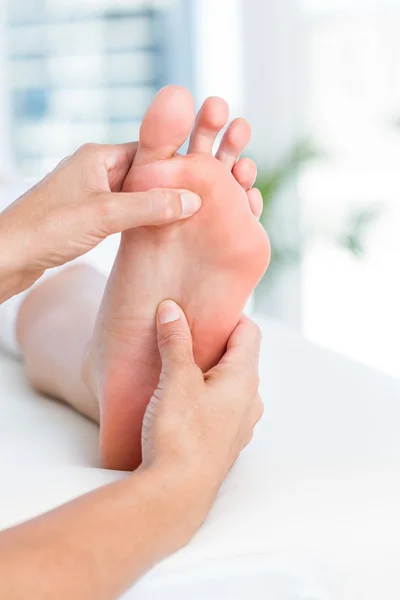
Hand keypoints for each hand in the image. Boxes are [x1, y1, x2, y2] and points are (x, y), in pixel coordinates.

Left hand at [0, 143, 200, 298]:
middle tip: (195, 206)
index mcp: (97, 156)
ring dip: (150, 208)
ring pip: (130, 195)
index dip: (174, 167)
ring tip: (178, 223)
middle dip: (165, 189)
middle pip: (141, 173)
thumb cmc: (48, 229)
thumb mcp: (106, 215)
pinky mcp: (81, 214)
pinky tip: (148, 235)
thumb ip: (150, 207)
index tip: (201, 183)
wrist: (7, 256)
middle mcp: (92, 169)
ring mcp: (86, 192)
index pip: (148, 152)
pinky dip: (134, 221)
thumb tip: (192, 200)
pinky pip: (118, 212)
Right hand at [142, 300, 262, 532]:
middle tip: (184, 338)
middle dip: (214, 345)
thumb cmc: (179, 434)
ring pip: (231, 385)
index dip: (228, 317)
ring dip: (210, 373)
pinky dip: (207, 397)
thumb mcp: (175, 380)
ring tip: (178, 370)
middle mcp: (251, 400)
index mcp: (245, 378)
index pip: (249, 332)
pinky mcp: (227, 443)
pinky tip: (182, 404)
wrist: (176, 495)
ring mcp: (241, 425)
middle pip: (240, 358)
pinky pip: (223, 408)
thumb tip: (171, 309)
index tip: (202, 312)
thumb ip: (175, 341)